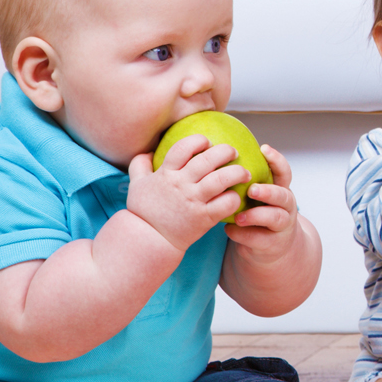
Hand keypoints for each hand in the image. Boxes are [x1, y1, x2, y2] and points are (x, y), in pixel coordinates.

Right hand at [127, 135, 248, 250]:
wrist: (149, 240)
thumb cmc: (144, 211)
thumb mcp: (137, 184)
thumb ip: (139, 165)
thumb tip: (147, 151)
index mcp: (166, 174)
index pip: (184, 148)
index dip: (198, 141)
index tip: (207, 142)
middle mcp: (181, 185)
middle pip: (208, 160)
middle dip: (225, 151)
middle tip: (233, 153)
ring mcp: (194, 201)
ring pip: (221, 179)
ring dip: (237, 172)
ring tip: (244, 173)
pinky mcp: (204, 218)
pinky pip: (226, 204)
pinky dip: (235, 198)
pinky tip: (236, 197)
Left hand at [225, 144, 300, 258]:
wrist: (271, 248)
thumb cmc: (258, 216)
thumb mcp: (258, 198)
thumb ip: (248, 183)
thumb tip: (219, 158)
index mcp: (280, 191)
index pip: (284, 173)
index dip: (277, 160)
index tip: (263, 149)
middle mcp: (286, 207)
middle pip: (284, 196)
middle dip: (269, 191)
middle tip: (252, 190)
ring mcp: (282, 226)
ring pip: (276, 218)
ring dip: (257, 216)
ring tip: (239, 217)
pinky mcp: (273, 244)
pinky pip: (259, 238)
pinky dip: (242, 234)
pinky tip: (229, 230)